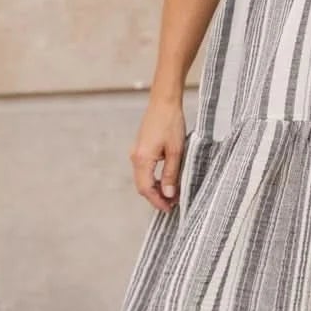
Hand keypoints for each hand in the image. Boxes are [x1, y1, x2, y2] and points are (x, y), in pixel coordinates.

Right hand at [129, 94, 185, 211]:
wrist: (163, 102)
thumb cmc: (170, 123)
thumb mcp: (175, 151)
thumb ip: (171, 174)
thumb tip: (169, 194)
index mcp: (142, 159)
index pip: (146, 189)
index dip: (157, 201)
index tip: (169, 208)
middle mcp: (135, 157)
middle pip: (142, 186)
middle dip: (156, 197)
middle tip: (172, 204)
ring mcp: (136, 153)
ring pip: (142, 178)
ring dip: (155, 188)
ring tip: (171, 194)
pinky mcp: (140, 148)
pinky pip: (143, 170)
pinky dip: (153, 178)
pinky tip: (165, 180)